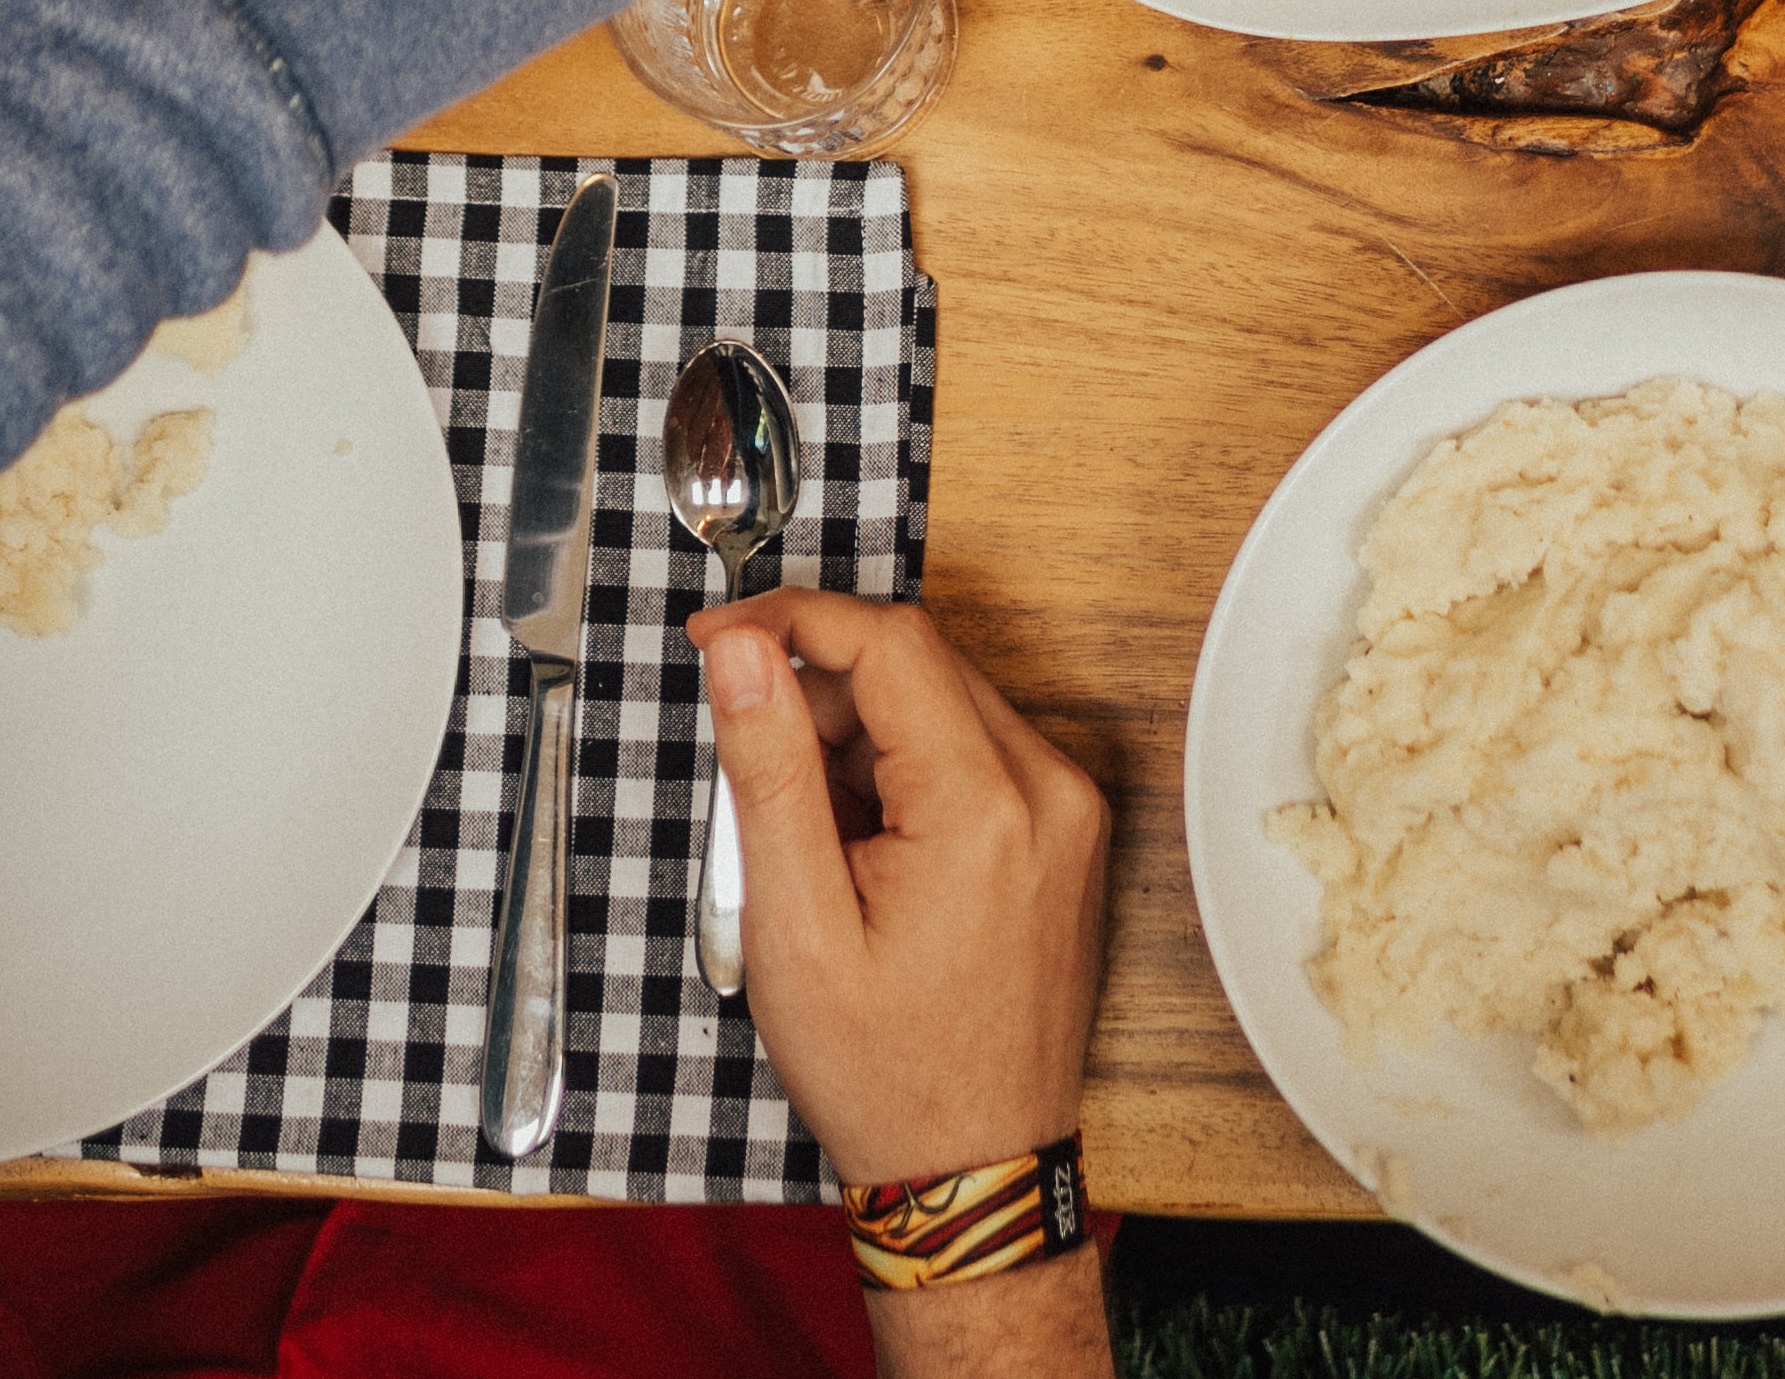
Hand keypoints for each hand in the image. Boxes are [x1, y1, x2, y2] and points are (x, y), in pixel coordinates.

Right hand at [688, 590, 1111, 1187]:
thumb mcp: (794, 925)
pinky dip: (903, 769)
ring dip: (858, 732)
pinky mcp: (1063, 832)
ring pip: (943, 702)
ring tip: (808, 834)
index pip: (889, 640)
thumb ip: (769, 771)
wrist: (971, 1163)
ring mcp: (1066, 812)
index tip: (718, 639)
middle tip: (748, 754)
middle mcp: (1049, 791)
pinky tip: (860, 846)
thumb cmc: (886, 1071)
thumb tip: (743, 654)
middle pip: (919, 663)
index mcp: (987, 806)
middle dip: (819, 685)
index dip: (790, 620)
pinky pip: (973, 751)